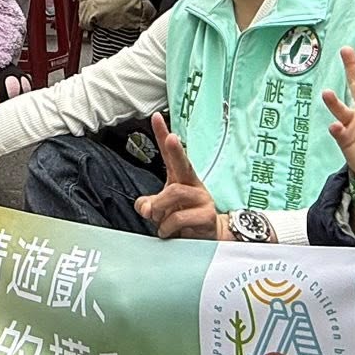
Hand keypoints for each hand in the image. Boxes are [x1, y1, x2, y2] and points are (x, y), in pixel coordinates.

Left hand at [133, 113, 227, 239]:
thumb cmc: (184, 218)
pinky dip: (167, 227)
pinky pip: (179, 218)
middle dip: (176, 149)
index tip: (156, 117)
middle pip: (182, 164)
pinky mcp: (207, 215)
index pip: (171, 154)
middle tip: (172, 138)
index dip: (163, 135)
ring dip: (160, 210)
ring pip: (174, 193)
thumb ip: (149, 204)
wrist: (209, 237)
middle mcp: (193, 184)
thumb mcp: (161, 210)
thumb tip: (145, 207)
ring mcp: (202, 198)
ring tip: (161, 222)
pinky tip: (169, 233)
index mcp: (181, 178)